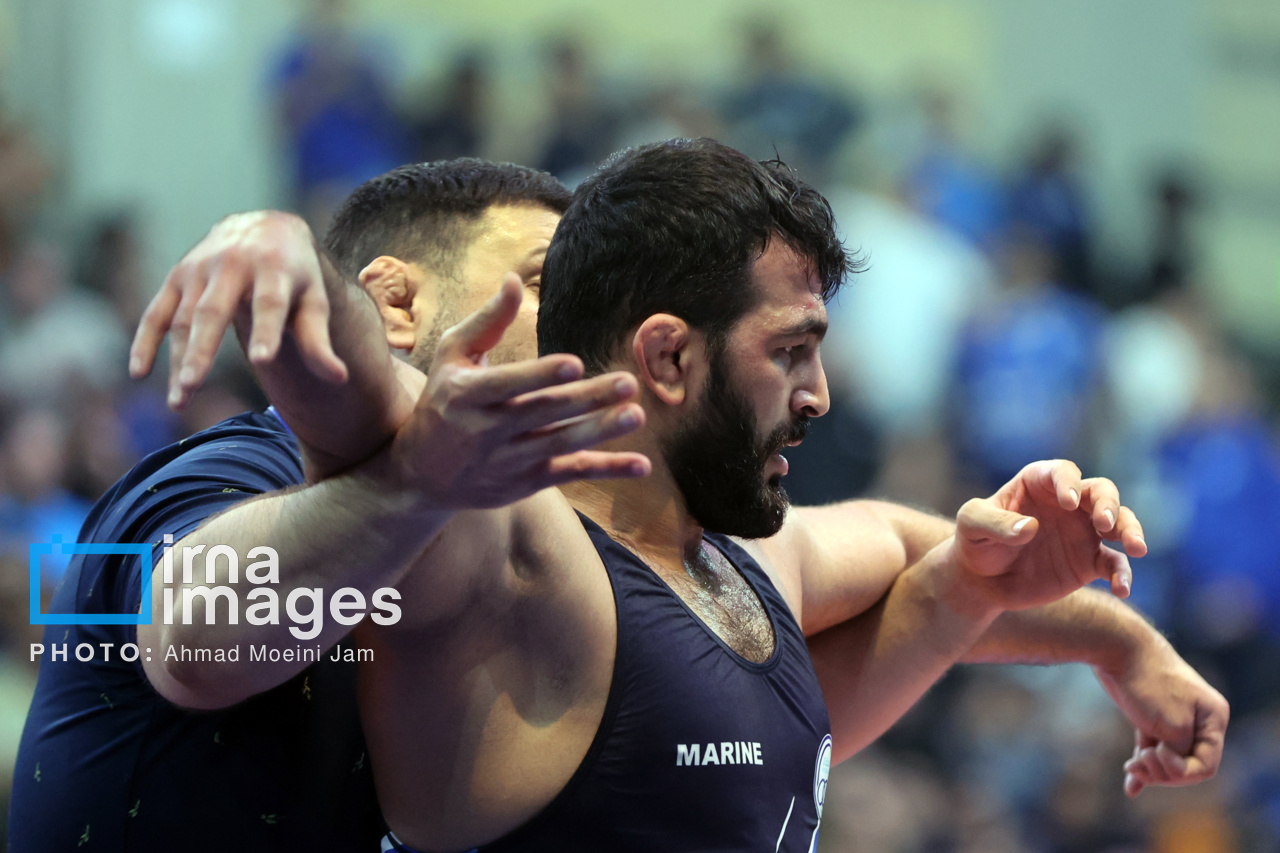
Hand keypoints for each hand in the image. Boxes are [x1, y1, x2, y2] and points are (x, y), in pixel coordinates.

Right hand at [130, 211, 346, 408]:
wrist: (263, 227)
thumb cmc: (295, 276)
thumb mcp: (314, 300)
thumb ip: (319, 340)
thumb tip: (341, 380)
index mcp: (275, 268)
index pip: (270, 303)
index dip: (267, 331)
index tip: (263, 360)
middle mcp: (233, 264)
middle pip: (213, 311)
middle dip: (201, 350)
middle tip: (191, 388)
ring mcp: (199, 269)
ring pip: (182, 318)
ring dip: (175, 359)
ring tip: (178, 401)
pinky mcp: (178, 276)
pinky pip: (156, 311)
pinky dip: (145, 341)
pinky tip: (139, 373)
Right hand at [386, 276, 651, 507]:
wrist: (420, 474)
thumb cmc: (443, 401)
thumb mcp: (452, 357)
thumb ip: (487, 321)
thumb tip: (514, 280)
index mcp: (467, 395)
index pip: (507, 385)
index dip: (540, 375)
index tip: (574, 363)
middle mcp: (487, 431)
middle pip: (543, 413)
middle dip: (587, 399)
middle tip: (628, 383)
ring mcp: (508, 461)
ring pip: (561, 445)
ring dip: (601, 432)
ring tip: (636, 415)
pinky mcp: (526, 483)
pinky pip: (571, 474)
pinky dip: (607, 470)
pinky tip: (641, 465)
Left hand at [952, 460, 1147, 611]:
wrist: (981, 580)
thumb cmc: (975, 542)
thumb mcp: (972, 525)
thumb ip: (996, 523)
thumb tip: (1029, 528)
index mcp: (1039, 483)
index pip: (1063, 472)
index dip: (1068, 483)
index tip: (1067, 502)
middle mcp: (1068, 504)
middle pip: (1102, 492)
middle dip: (1109, 504)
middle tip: (1105, 524)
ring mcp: (1082, 532)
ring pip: (1119, 523)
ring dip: (1131, 531)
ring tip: (1136, 548)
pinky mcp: (1088, 563)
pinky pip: (1114, 565)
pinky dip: (1123, 575)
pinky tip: (1121, 589)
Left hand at [1093, 639, 1229, 796]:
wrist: (1117, 648)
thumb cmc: (1148, 684)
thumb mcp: (1171, 726)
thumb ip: (1180, 752)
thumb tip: (1178, 768)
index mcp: (1214, 718)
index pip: (1206, 765)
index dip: (1181, 771)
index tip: (1155, 754)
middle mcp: (1200, 719)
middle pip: (1187, 765)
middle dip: (1162, 771)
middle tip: (1137, 762)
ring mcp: (1175, 718)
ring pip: (1167, 759)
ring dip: (1149, 770)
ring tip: (1131, 766)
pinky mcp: (1151, 716)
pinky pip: (1151, 749)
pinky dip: (1142, 766)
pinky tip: (1130, 788)